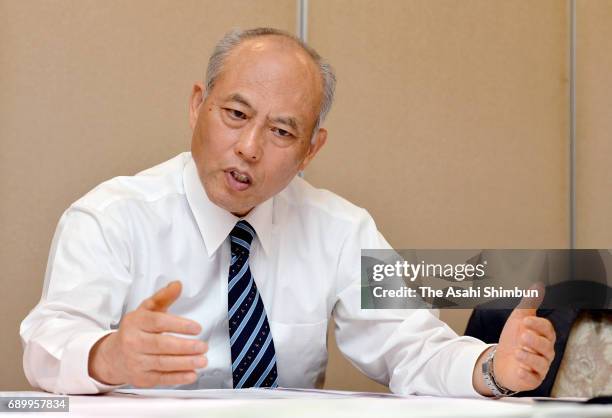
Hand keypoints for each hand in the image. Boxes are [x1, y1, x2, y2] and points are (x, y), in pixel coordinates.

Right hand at [88, 281, 207, 386]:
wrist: (113, 356)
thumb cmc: (135, 330)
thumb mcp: (147, 310)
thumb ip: (163, 297)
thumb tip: (177, 284)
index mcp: (136, 322)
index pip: (158, 322)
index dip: (179, 325)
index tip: (197, 328)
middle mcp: (133, 342)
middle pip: (161, 345)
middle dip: (185, 347)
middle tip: (203, 346)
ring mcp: (136, 361)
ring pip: (162, 363)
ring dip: (185, 363)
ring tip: (202, 360)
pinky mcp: (141, 378)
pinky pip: (161, 378)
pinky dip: (178, 378)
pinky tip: (192, 374)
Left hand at [473, 285, 555, 394]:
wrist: (501, 360)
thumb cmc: (513, 339)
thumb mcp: (518, 319)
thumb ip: (529, 304)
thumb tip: (537, 285)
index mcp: (544, 336)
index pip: (547, 330)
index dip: (538, 325)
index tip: (525, 320)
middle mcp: (545, 352)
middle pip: (546, 347)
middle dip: (535, 341)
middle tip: (523, 336)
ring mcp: (539, 367)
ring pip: (541, 364)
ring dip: (529, 357)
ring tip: (517, 351)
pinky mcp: (532, 379)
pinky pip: (533, 379)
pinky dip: (526, 374)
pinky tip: (518, 369)